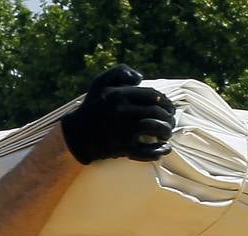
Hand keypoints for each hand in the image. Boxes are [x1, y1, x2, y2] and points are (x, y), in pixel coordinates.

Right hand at [61, 64, 175, 164]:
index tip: (169, 107)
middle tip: (171, 121)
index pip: (152, 95)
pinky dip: (159, 151)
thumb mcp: (100, 83)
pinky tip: (165, 149)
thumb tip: (140, 78)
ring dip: (166, 131)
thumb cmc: (92, 107)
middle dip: (169, 116)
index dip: (165, 101)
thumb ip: (119, 72)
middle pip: (157, 111)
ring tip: (167, 133)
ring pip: (155, 128)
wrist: (77, 136)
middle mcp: (123, 111)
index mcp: (119, 94)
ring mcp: (124, 130)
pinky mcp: (123, 147)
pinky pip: (146, 150)